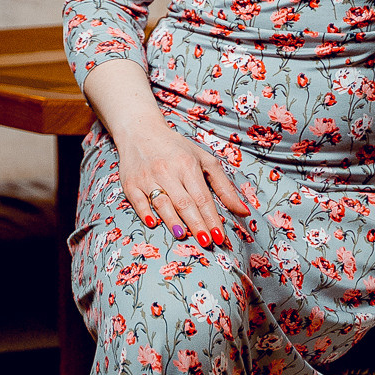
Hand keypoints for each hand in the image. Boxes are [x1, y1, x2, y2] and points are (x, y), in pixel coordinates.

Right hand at [117, 117, 249, 248]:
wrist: (140, 132)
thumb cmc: (176, 149)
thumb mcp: (204, 160)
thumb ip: (224, 187)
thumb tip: (244, 212)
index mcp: (187, 164)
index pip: (202, 197)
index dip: (211, 218)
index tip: (220, 237)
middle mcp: (167, 170)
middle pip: (184, 203)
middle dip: (197, 224)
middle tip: (206, 242)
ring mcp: (147, 177)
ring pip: (162, 203)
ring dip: (173, 222)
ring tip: (184, 236)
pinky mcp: (130, 183)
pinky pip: (138, 201)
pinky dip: (145, 213)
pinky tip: (154, 224)